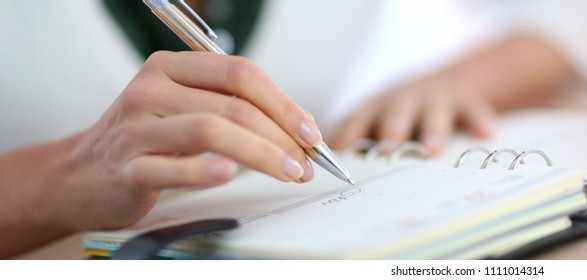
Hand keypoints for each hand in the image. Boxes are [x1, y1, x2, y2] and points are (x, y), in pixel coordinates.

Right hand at [47, 51, 320, 229]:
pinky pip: (171, 166)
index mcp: (172, 68)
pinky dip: (204, 171)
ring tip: (287, 173)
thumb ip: (234, 109)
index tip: (310, 132)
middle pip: (233, 105)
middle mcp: (151, 89)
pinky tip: (228, 175)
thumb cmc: (145, 141)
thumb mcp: (186, 110)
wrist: (81, 175)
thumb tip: (299, 129)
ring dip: (260, 154)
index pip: (241, 74)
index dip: (284, 103)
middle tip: (305, 162)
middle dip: (281, 136)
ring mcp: (135, 127)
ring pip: (210, 130)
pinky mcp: (126, 167)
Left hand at [331, 77, 496, 155]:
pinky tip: (486, 134)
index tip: (346, 165)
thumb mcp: (376, 124)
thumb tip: (340, 187)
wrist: (444, 83)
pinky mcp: (462, 99)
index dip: (349, 143)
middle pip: (393, 117)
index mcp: (372, 110)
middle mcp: (400, 102)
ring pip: (432, 113)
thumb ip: (361, 148)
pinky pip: (471, 108)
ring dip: (431, 130)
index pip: (355, 125)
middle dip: (390, 137)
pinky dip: (478, 120)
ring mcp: (433, 98)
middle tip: (387, 157)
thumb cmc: (400, 117)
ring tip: (432, 149)